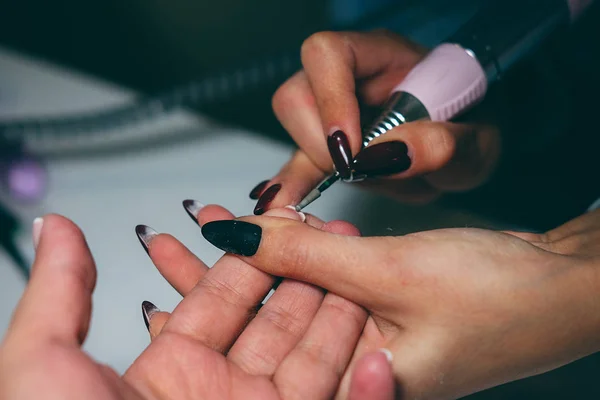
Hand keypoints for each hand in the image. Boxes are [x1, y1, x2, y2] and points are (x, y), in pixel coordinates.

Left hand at [0, 210, 386, 398]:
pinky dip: (367, 395)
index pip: (225, 296)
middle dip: (308, 276)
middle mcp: (221, 394)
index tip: (282, 221)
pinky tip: (382, 363)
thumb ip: (62, 295)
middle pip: (278, 322)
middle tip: (337, 238)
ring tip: (368, 279)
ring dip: (345, 323)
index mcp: (171, 370)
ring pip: (316, 362)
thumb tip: (61, 229)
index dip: (255, 256)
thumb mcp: (48, 368)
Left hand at [199, 209, 599, 398]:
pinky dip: (299, 254)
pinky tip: (273, 230)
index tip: (166, 261)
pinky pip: (322, 285)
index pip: (249, 352)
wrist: (564, 290)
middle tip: (172, 238)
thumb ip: (308, 255)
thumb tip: (238, 236)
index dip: (196, 305)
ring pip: (288, 299)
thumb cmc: (501, 300)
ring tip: (212, 221)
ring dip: (256, 256)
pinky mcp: (378, 320)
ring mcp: (363, 348)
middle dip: (215, 275)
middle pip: (260, 324)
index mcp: (349, 393)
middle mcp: (348, 378)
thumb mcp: (391, 273)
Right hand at [248, 30, 501, 211]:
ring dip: (316, 167)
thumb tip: (389, 155)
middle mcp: (348, 77)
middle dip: (321, 144)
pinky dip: (293, 186)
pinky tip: (288, 205)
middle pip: (297, 96)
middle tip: (357, 173)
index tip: (350, 150)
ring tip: (361, 182)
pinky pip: (294, 162)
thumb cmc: (471, 126)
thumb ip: (443, 144)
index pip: (329, 56)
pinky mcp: (325, 145)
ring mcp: (331, 111)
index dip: (329, 100)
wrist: (464, 145)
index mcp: (383, 56)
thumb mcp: (475, 140)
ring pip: (292, 132)